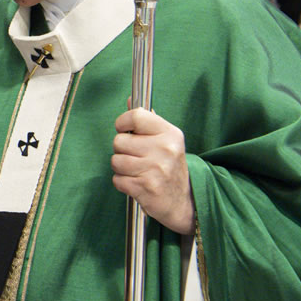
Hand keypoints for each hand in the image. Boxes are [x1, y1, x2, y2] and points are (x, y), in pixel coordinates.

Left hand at [111, 107, 193, 233]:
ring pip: (115, 161)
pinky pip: (117, 180)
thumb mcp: (165, 140)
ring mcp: (156, 169)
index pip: (135, 116)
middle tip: (138, 157)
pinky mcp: (146, 188)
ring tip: (138, 171)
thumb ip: (146, 120)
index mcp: (170, 134)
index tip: (126, 130)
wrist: (185, 201)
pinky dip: (123, 183)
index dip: (123, 123)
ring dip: (121, 168)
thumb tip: (131, 100)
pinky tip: (137, 183)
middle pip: (119, 141)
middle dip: (122, 150)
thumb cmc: (169, 166)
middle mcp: (165, 149)